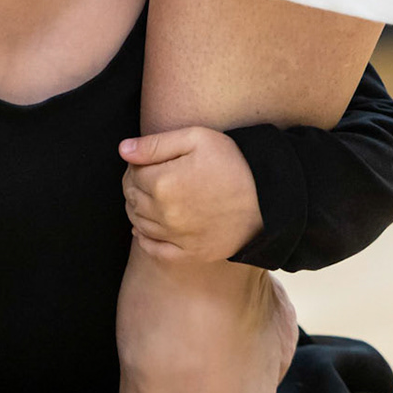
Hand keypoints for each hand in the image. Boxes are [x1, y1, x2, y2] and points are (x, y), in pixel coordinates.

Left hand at [119, 127, 263, 261]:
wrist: (269, 198)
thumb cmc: (235, 162)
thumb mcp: (197, 138)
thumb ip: (155, 144)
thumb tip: (122, 150)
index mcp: (163, 183)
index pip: (131, 174)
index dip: (136, 165)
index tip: (147, 161)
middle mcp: (165, 214)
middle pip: (133, 199)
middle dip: (135, 187)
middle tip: (150, 177)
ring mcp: (177, 237)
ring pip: (139, 224)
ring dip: (138, 210)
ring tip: (151, 198)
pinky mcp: (190, 253)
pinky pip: (155, 250)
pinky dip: (144, 240)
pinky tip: (144, 231)